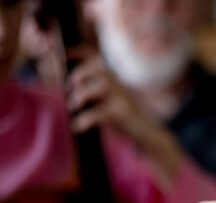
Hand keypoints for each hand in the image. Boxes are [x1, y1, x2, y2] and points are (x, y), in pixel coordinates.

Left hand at [66, 53, 181, 179]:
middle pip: (98, 67)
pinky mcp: (123, 114)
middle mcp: (121, 86)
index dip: (79, 53)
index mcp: (116, 81)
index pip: (96, 58)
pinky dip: (84, 119)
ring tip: (72, 107)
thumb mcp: (113, 101)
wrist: (151, 136)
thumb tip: (72, 88)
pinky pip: (99, 113)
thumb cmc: (128, 121)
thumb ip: (97, 92)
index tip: (63, 55)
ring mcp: (123, 99)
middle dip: (79, 74)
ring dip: (81, 95)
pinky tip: (77, 127)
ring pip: (100, 85)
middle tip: (69, 89)